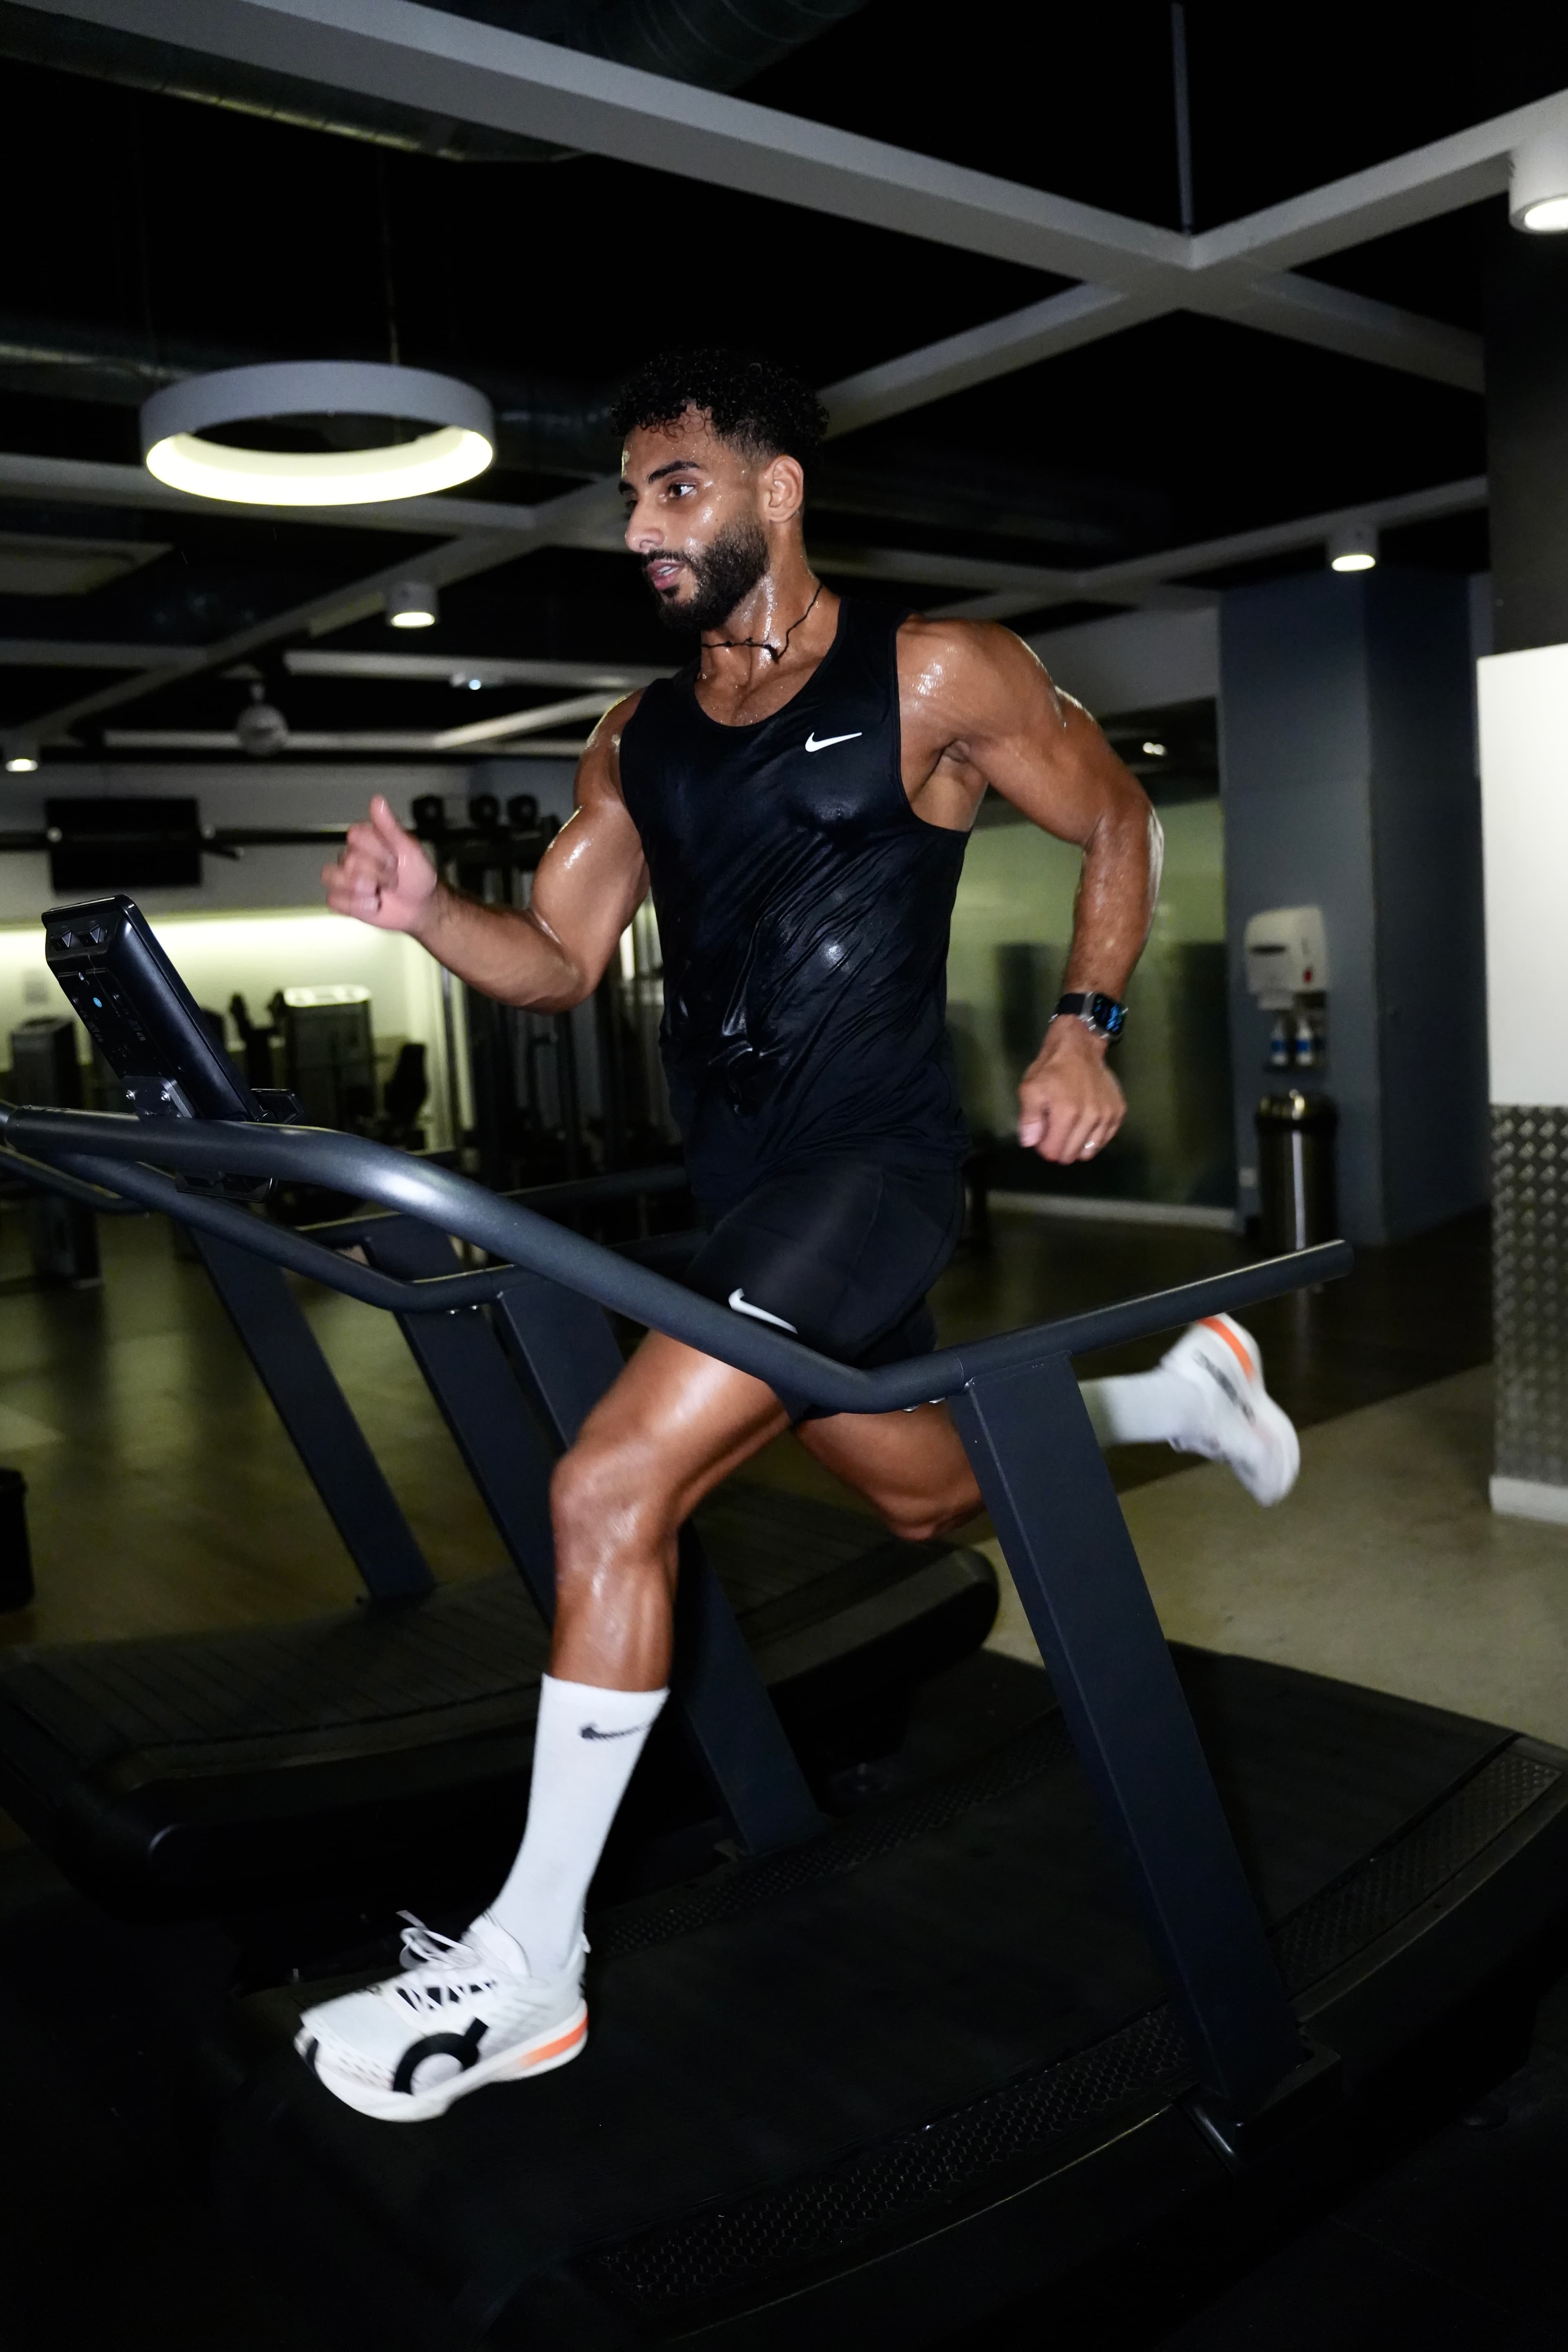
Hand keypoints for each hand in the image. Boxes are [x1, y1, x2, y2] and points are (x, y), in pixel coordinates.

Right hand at [323, 797, 438, 933]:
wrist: (420, 907)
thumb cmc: (417, 877)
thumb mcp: (409, 849)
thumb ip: (390, 826)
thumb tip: (377, 801)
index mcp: (366, 839)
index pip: (355, 836)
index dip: (378, 852)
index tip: (395, 859)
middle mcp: (352, 855)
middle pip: (349, 861)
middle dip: (378, 874)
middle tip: (393, 878)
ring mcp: (345, 877)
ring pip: (333, 877)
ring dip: (363, 890)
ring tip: (379, 892)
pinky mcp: (343, 899)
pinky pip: (334, 899)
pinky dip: (357, 905)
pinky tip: (373, 903)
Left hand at [1017, 1019, 1126, 1164]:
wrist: (1079, 1047)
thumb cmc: (1051, 1068)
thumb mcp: (1030, 1088)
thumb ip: (1029, 1118)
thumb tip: (1030, 1143)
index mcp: (1067, 1113)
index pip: (1053, 1152)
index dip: (1043, 1146)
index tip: (1041, 1133)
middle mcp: (1091, 1117)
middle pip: (1071, 1155)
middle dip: (1059, 1146)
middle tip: (1054, 1128)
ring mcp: (1107, 1115)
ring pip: (1089, 1151)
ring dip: (1076, 1144)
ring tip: (1070, 1126)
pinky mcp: (1118, 1112)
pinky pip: (1104, 1140)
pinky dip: (1093, 1137)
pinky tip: (1085, 1122)